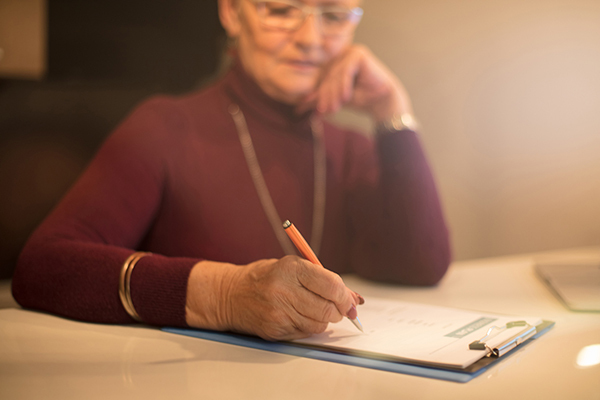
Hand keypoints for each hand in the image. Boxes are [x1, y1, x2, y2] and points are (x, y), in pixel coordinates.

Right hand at [185, 256, 357, 340]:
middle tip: (334, 307)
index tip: (349, 300)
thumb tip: (354, 299)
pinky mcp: (275, 329)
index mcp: (291, 268)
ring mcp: (278, 312)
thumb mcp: (293, 268)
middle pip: (328, 309)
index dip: (345, 296)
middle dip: (337, 310)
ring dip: (323, 320)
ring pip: (319, 324)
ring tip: (311, 308)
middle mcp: (284, 290)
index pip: (331, 285)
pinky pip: (305, 333)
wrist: (231, 294)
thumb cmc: (266, 277)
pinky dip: (308, 327)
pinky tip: (297, 316)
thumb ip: (323, 280)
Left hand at [297, 44, 413, 121]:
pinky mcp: (358, 54)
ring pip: (335, 76)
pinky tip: (346, 97)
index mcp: (335, 62)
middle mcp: (341, 54)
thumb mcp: (335, 100)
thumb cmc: (360, 98)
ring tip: (334, 109)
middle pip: (328, 78)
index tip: (317, 113)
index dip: (319, 96)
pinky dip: (344, 85)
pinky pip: (346, 71)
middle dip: (325, 97)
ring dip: (333, 94)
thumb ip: (318, 100)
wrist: (381, 101)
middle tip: (324, 112)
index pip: (322, 79)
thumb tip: (297, 108)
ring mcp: (350, 52)